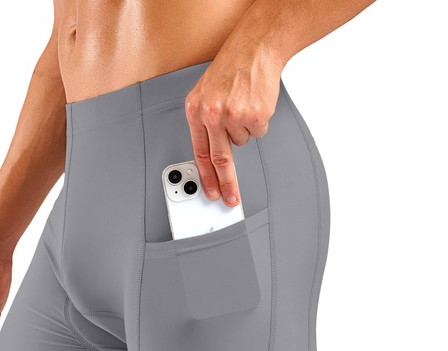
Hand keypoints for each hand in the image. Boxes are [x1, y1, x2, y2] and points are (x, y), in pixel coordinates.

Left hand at [185, 46, 283, 206]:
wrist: (255, 48)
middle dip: (227, 183)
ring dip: (244, 130)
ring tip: (242, 107)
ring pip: (241, 142)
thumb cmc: (231, 70)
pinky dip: (257, 122)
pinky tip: (254, 104)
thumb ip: (204, 122)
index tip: (212, 192)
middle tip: (231, 199)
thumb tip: (210, 153)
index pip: (199, 153)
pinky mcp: (255, 115)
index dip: (206, 177)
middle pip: (220, 159)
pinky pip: (257, 132)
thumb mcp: (205, 94)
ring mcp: (234, 116)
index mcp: (196, 110)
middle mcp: (213, 114)